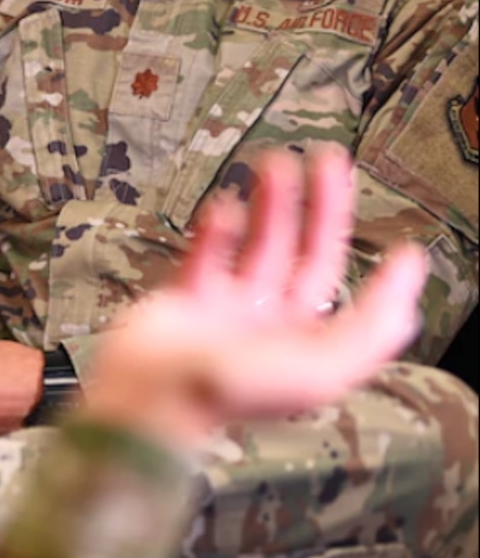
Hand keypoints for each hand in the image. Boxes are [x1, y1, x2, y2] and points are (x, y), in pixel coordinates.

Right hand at [85, 148, 426, 448]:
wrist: (148, 395)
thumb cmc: (232, 392)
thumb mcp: (321, 370)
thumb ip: (371, 327)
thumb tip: (408, 275)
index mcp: (309, 348)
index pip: (355, 302)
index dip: (378, 273)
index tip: (400, 240)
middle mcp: (273, 325)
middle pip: (307, 257)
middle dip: (321, 208)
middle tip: (327, 161)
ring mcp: (229, 309)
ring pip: (260, 246)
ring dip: (271, 205)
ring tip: (275, 165)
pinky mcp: (186, 297)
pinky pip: (208, 253)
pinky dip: (217, 229)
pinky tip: (225, 207)